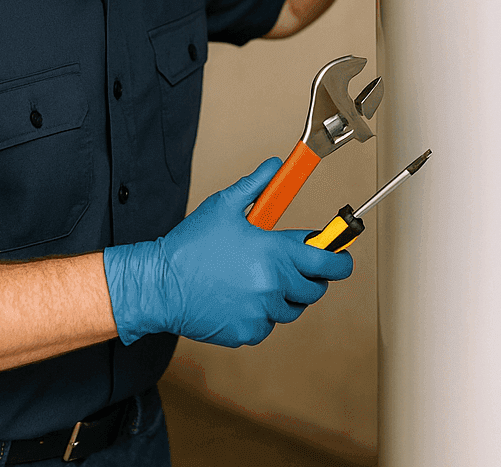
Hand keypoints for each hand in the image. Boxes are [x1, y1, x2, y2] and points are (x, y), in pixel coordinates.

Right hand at [104, 159, 353, 346]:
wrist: (159, 284)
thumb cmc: (190, 246)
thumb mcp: (223, 206)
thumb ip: (257, 186)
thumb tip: (276, 167)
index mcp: (274, 253)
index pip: (328, 262)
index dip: (340, 259)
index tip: (341, 256)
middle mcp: (273, 286)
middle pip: (315, 289)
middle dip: (310, 277)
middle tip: (291, 266)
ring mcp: (261, 313)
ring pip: (292, 309)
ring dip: (284, 296)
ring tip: (258, 280)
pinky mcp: (247, 333)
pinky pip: (268, 325)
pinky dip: (261, 314)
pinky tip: (240, 298)